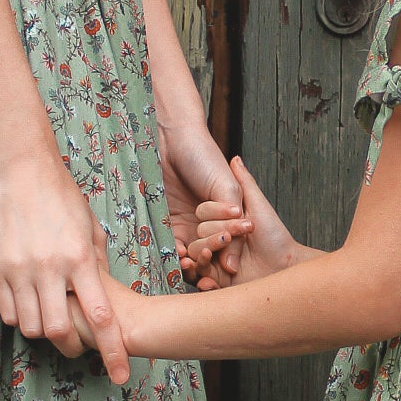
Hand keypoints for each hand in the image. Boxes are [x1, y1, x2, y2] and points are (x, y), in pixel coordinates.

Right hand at [0, 150, 130, 385]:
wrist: (18, 167)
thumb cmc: (60, 193)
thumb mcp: (89, 226)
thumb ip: (95, 262)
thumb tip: (99, 292)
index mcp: (79, 257)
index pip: (100, 316)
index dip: (113, 351)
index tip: (121, 375)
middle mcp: (48, 268)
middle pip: (58, 332)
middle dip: (71, 346)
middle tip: (77, 345)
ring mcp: (18, 269)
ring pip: (31, 327)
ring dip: (43, 330)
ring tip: (51, 316)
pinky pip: (9, 311)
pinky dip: (21, 316)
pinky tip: (30, 302)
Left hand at [160, 117, 250, 284]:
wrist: (170, 139)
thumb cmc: (204, 157)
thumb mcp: (227, 187)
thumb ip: (233, 220)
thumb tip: (237, 253)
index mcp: (227, 215)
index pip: (230, 241)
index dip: (229, 251)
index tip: (228, 258)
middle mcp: (207, 223)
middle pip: (209, 250)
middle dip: (209, 256)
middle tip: (207, 256)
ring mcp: (184, 225)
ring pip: (190, 253)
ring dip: (191, 261)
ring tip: (190, 262)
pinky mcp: (163, 223)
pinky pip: (169, 245)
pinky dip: (173, 254)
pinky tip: (177, 254)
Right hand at [192, 157, 299, 285]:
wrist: (288, 266)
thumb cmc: (275, 235)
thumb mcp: (258, 206)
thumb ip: (245, 183)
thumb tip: (235, 158)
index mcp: (221, 225)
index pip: (201, 221)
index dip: (203, 221)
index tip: (209, 220)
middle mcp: (216, 244)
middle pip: (195, 243)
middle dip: (203, 243)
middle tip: (214, 243)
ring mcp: (217, 265)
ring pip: (197, 263)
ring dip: (197, 262)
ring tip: (203, 259)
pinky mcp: (221, 284)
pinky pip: (204, 284)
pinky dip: (203, 285)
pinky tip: (205, 283)